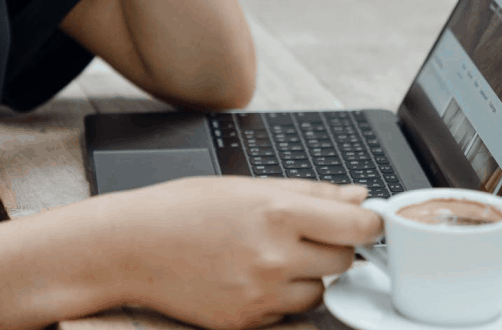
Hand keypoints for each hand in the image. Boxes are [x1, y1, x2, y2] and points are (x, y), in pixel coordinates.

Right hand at [106, 177, 381, 329]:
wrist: (132, 247)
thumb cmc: (183, 209)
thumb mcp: (247, 186)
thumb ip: (309, 192)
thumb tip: (357, 196)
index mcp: (277, 213)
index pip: (357, 226)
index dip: (369, 223)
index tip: (368, 221)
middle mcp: (274, 257)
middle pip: (343, 260)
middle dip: (332, 246)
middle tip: (301, 233)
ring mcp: (262, 295)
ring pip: (319, 292)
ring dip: (308, 276)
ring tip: (269, 255)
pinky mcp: (248, 323)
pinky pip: (288, 314)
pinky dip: (280, 297)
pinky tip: (250, 275)